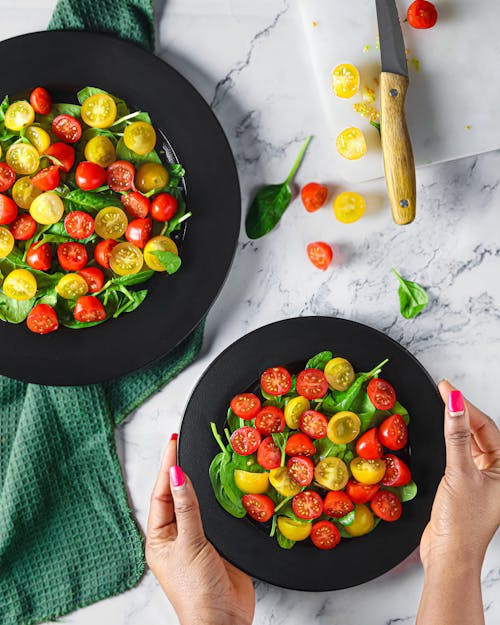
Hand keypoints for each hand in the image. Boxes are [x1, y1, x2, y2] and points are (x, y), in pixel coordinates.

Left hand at [145, 435, 254, 624]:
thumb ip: (186, 507)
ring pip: (197, 503)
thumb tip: (177, 475)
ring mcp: (197, 539)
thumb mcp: (188, 544)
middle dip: (179, 470)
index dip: (167, 467)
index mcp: (159, 537)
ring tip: (200, 457)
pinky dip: (218, 499)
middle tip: (183, 443)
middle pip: (177, 495)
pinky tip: (222, 486)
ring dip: (199, 483)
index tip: (172, 443)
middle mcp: (177, 535)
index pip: (161, 493)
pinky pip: (216, 515)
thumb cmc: (196, 591)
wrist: (223, 620)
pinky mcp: (218, 544)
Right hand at [420, 381, 499, 571]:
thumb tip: (455, 404)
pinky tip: (442, 433)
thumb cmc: (462, 523)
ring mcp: (482, 479)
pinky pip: (461, 455)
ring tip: (442, 406)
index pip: (486, 427)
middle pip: (480, 432)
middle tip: (443, 391)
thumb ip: (456, 435)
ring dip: (457, 425)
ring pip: (471, 443)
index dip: (465, 405)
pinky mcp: (466, 485)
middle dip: (462, 411)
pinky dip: (452, 442)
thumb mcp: (459, 472)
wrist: (449, 555)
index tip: (446, 388)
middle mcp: (497, 473)